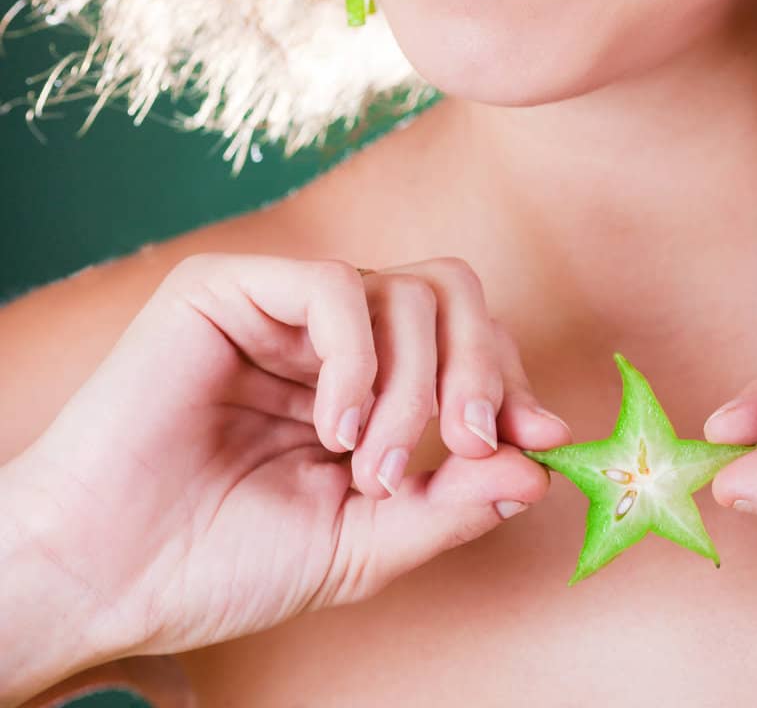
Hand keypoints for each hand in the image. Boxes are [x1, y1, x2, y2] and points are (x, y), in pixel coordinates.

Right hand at [12, 252, 570, 660]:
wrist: (108, 574)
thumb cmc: (220, 563)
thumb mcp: (364, 543)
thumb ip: (450, 503)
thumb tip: (540, 465)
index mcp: (361, 385)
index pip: (463, 342)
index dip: (510, 380)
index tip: (543, 435)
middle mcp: (327, 335)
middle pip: (451, 295)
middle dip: (480, 369)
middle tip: (467, 443)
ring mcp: (280, 307)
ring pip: (404, 290)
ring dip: (411, 387)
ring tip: (368, 464)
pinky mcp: (231, 287)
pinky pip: (335, 285)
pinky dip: (356, 359)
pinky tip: (329, 425)